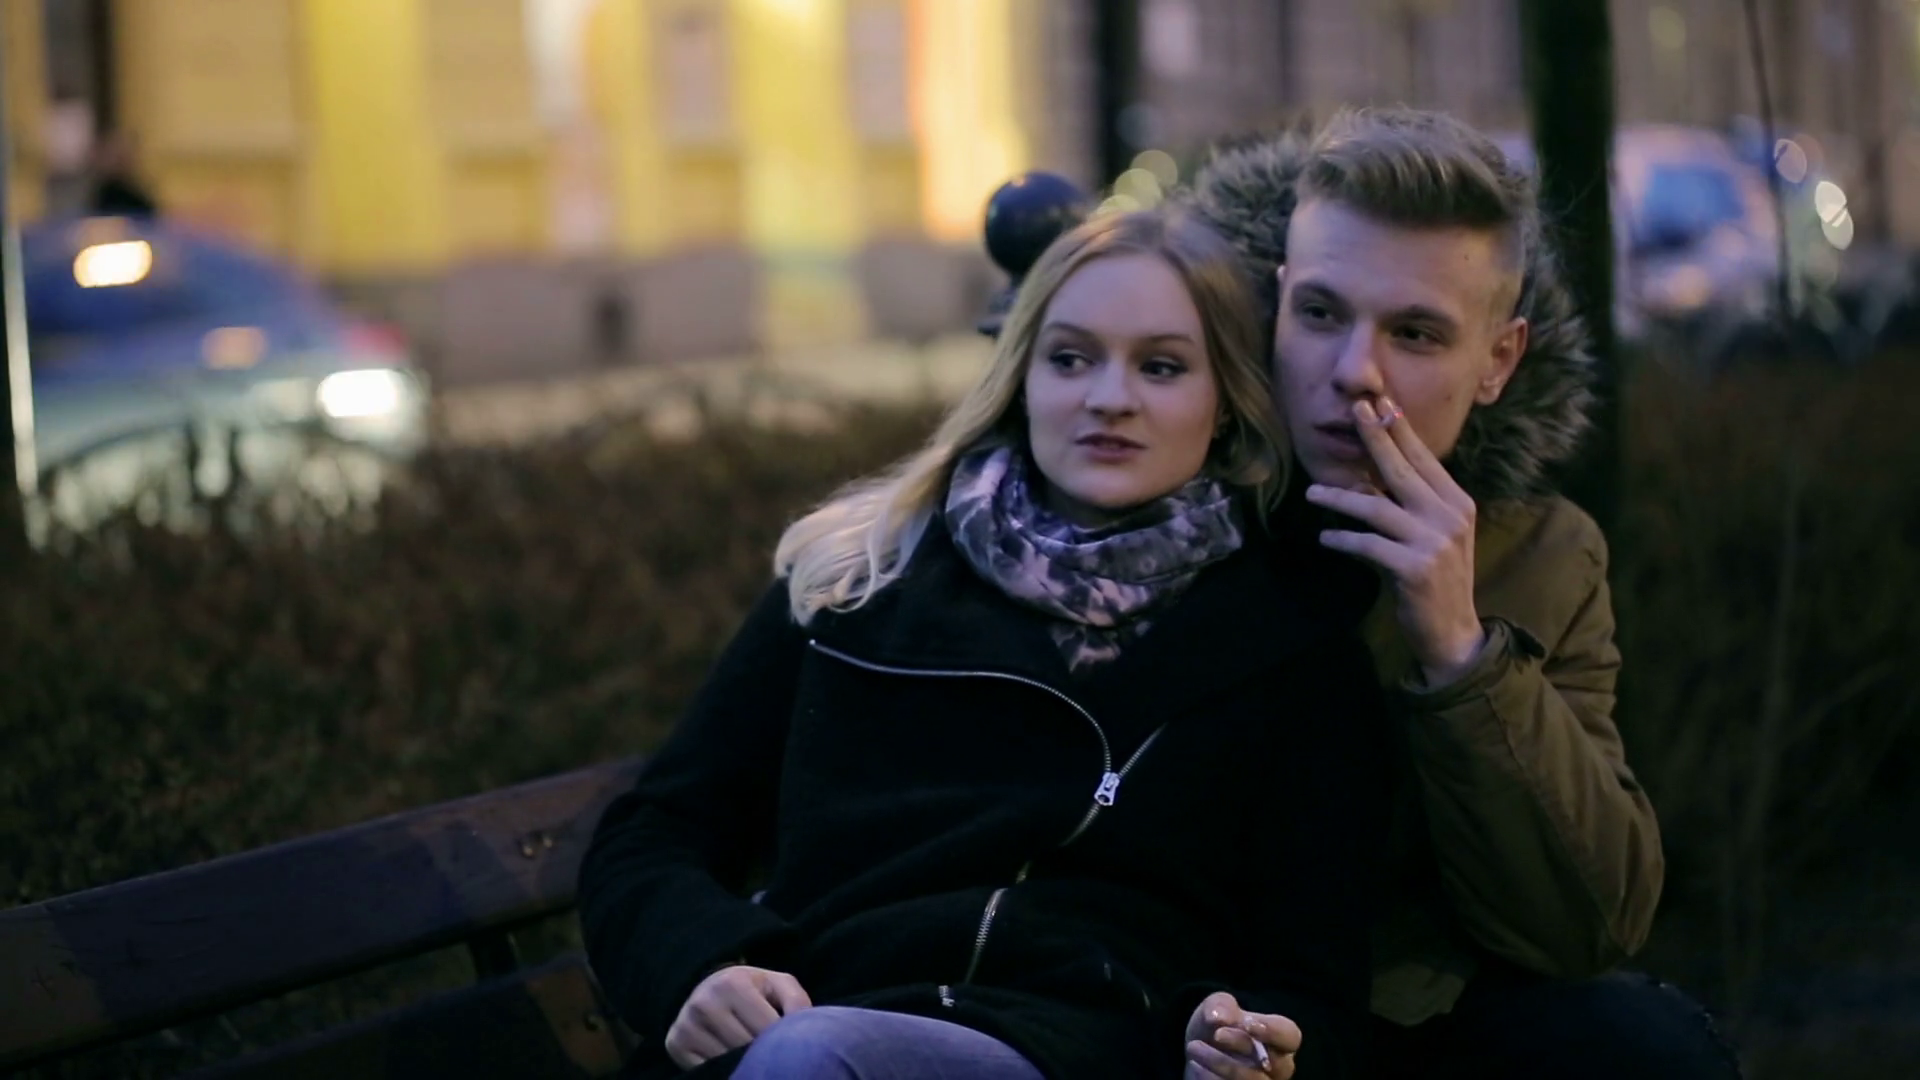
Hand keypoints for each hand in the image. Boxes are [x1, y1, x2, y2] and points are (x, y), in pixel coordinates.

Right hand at [664, 964, 811, 1068]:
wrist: (707, 988)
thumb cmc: (751, 989)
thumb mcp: (777, 985)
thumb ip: (797, 1001)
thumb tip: (804, 1027)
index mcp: (732, 984)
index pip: (766, 1028)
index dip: (782, 1041)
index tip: (789, 1044)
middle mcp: (704, 1002)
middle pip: (745, 1048)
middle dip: (763, 1054)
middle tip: (772, 1054)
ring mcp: (686, 1025)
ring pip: (726, 1062)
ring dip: (744, 1064)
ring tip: (753, 1056)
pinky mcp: (675, 1044)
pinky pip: (706, 1070)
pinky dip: (723, 1069)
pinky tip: (732, 1061)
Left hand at [1184, 991, 1300, 1078]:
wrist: (1199, 1050)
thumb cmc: (1218, 1026)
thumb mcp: (1217, 1008)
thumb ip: (1220, 1005)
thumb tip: (1217, 1016)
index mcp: (1280, 1040)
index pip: (1290, 1037)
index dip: (1272, 1031)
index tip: (1246, 1024)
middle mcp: (1278, 1067)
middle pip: (1273, 1062)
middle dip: (1242, 1045)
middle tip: (1216, 1033)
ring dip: (1221, 1063)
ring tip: (1194, 1048)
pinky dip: (1211, 1078)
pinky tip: (1196, 1066)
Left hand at [1308, 397, 1486, 685]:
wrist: (1452, 633)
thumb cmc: (1436, 580)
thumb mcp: (1432, 536)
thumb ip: (1410, 506)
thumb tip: (1368, 476)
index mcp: (1457, 504)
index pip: (1424, 460)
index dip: (1400, 430)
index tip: (1379, 402)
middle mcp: (1450, 517)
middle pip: (1403, 470)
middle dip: (1376, 437)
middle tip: (1353, 412)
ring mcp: (1434, 543)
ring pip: (1377, 507)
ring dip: (1340, 498)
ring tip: (1312, 493)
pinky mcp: (1414, 569)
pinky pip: (1368, 546)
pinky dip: (1343, 540)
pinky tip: (1325, 537)